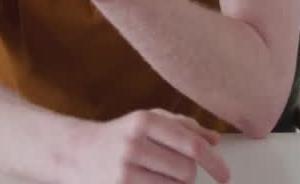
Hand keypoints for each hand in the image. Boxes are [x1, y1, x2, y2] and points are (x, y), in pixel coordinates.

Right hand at [66, 109, 230, 183]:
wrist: (74, 152)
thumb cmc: (118, 135)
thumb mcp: (147, 120)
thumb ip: (183, 125)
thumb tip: (215, 139)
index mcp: (144, 121)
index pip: (192, 145)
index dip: (215, 163)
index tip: (225, 175)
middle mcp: (133, 144)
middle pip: (186, 172)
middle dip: (188, 176)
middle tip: (177, 173)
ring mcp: (124, 171)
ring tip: (158, 178)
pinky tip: (152, 182)